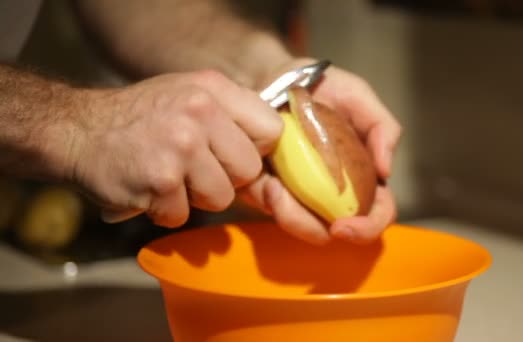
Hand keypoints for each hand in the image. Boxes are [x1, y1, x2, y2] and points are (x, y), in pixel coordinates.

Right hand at [69, 70, 282, 226]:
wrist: (78, 130)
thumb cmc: (143, 117)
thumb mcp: (191, 95)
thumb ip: (233, 117)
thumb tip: (274, 159)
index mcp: (214, 90)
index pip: (272, 130)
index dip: (255, 150)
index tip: (232, 154)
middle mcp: (200, 113)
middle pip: (248, 170)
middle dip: (225, 178)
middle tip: (194, 168)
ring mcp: (180, 147)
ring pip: (221, 198)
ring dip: (194, 198)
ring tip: (169, 177)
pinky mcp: (159, 181)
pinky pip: (183, 215)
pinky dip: (165, 211)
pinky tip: (148, 189)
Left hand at [241, 58, 401, 244]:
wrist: (273, 74)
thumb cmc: (320, 86)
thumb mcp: (356, 95)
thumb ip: (381, 125)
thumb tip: (386, 171)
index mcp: (363, 176)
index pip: (377, 214)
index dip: (366, 228)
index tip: (343, 226)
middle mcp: (333, 192)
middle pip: (332, 232)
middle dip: (311, 228)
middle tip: (293, 205)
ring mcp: (300, 194)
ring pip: (297, 226)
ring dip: (286, 214)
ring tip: (273, 186)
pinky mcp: (269, 190)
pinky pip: (269, 208)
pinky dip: (266, 198)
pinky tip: (264, 178)